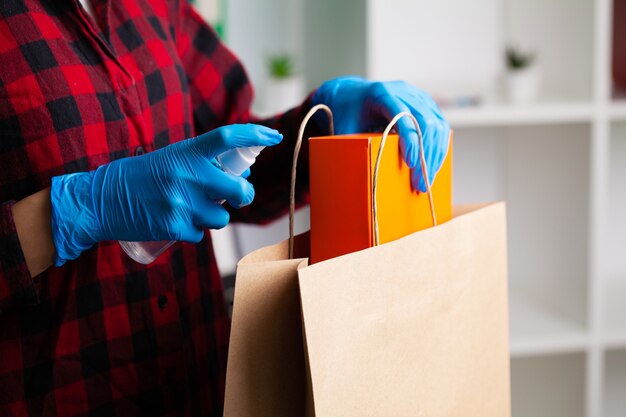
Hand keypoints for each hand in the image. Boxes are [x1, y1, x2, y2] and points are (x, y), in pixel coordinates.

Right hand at [50, 124, 281, 265]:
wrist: (100, 200)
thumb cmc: (140, 177)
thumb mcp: (171, 159)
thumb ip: (202, 164)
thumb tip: (240, 177)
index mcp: (186, 152)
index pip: (228, 137)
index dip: (255, 134)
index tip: (274, 136)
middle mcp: (188, 175)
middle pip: (239, 190)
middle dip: (244, 196)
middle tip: (238, 197)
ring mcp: (182, 203)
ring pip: (222, 218)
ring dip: (214, 217)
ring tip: (191, 210)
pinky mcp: (174, 228)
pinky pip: (201, 235)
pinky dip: (193, 232)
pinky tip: (174, 222)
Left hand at [312, 76, 449, 191]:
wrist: (352, 94)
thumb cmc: (347, 113)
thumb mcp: (344, 128)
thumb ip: (351, 145)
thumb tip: (359, 174)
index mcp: (382, 93)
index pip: (402, 115)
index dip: (409, 139)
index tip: (411, 163)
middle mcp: (403, 91)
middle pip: (424, 122)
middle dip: (424, 155)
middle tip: (420, 183)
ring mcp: (417, 96)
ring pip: (436, 125)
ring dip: (434, 155)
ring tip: (426, 180)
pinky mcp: (426, 104)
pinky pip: (440, 126)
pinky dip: (438, 148)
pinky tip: (432, 166)